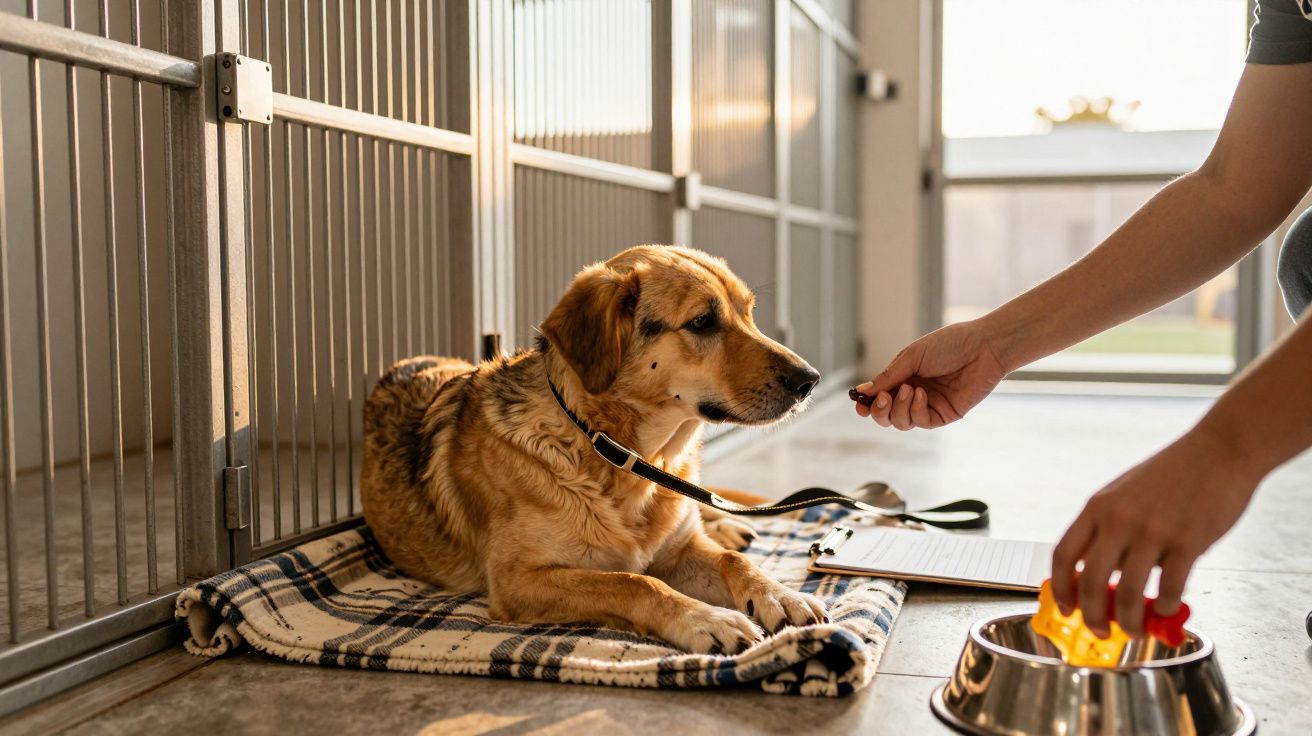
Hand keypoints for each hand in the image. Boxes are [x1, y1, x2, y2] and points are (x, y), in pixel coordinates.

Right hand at [853, 320, 1007, 429]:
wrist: (982, 347)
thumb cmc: (948, 345)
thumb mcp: (911, 357)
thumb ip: (887, 376)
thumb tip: (862, 392)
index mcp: (903, 377)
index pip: (878, 397)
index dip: (867, 403)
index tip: (859, 403)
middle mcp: (912, 394)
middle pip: (885, 415)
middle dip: (879, 410)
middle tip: (883, 398)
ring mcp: (928, 406)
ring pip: (900, 422)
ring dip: (899, 408)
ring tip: (909, 389)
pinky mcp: (943, 415)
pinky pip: (920, 421)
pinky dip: (916, 410)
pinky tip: (922, 394)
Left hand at [1051, 428, 1258, 636]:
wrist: (1218, 451)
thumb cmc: (1171, 475)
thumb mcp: (1122, 493)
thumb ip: (1107, 529)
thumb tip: (1097, 575)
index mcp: (1097, 508)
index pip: (1063, 555)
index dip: (1061, 588)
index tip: (1066, 608)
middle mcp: (1119, 520)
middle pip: (1090, 582)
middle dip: (1091, 616)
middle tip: (1099, 632)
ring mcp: (1153, 531)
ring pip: (1128, 593)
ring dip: (1129, 621)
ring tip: (1134, 630)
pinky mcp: (1188, 541)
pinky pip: (1170, 588)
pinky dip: (1165, 606)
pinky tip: (1167, 609)